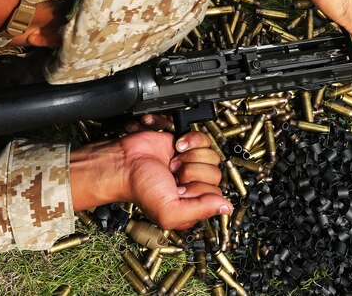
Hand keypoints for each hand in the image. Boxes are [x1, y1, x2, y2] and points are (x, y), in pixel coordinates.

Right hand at [69, 130, 230, 230]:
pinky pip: (204, 140)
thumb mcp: (169, 211)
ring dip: (191, 157)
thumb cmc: (141, 187)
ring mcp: (192, 164)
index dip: (199, 190)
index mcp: (192, 205)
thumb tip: (226, 207)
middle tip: (174, 175)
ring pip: (212, 156)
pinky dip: (192, 140)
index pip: (216, 195)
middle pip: (216, 174)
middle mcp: (194, 185)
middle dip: (192, 172)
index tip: (180, 190)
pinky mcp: (187, 145)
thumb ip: (199, 210)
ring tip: (173, 162)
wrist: (125, 161)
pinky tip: (177, 146)